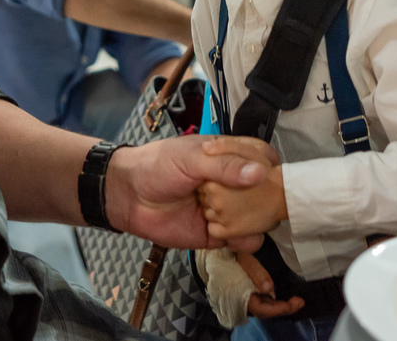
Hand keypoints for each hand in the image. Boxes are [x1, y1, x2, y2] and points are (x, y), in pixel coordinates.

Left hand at [105, 134, 272, 250]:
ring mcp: (227, 209)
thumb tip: (259, 174)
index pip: (263, 158)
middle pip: (266, 192)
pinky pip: (244, 241)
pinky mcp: (219, 234)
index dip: (268, 167)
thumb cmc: (156, 165)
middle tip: (236, 199)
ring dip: (250, 221)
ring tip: (222, 216)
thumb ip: (224, 166)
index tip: (265, 176)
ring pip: (259, 219)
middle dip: (259, 200)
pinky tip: (221, 234)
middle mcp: (233, 183)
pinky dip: (241, 241)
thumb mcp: (190, 158)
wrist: (128, 195)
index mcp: (229, 156)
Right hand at [236, 252, 304, 319]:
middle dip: (284, 309)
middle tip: (300, 302)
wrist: (235, 246)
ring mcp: (254, 295)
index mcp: (242, 294)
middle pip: (267, 311)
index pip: (260, 309)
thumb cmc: (238, 252)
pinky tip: (290, 297)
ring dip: (284, 306)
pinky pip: (270, 300)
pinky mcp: (258, 290)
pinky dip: (281, 301)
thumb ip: (255, 272)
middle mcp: (248, 298)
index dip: (275, 310)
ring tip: (298, 301)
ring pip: (270, 307)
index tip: (289, 305)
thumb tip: (269, 288)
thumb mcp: (245, 258)